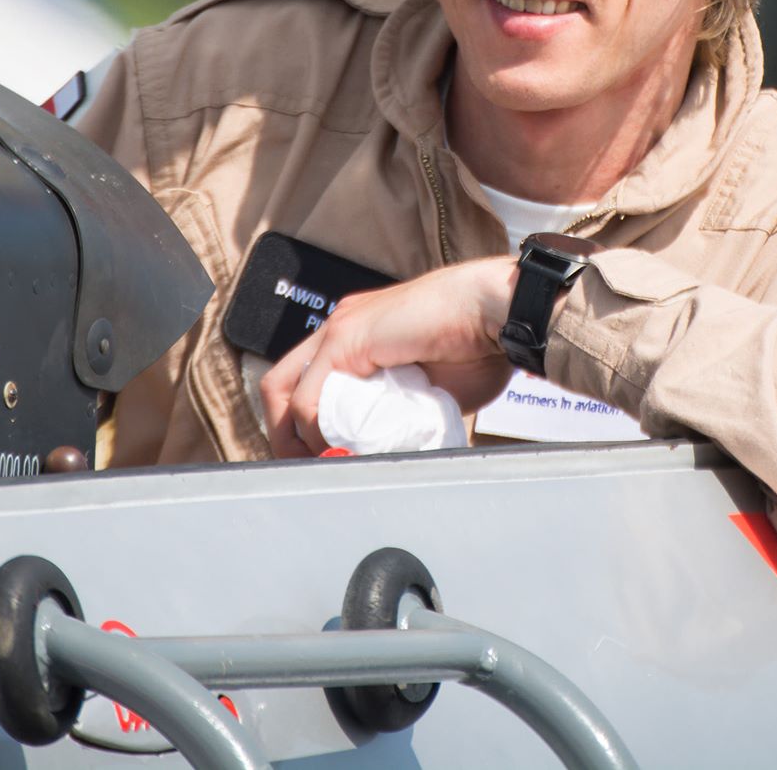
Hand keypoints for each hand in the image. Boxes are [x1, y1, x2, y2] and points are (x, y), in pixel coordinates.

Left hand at [260, 256, 518, 457]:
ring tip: (327, 463)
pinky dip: (315, 432)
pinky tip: (341, 448)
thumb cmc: (480, 344)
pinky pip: (309, 398)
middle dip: (284, 434)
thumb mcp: (431, 391)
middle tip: (308, 468)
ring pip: (285, 392)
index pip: (307, 383)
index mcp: (360, 336)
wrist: (496, 309)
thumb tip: (393, 450)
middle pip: (280, 385)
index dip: (305, 426)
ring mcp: (339, 329)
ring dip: (299, 438)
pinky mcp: (346, 338)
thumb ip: (403, 414)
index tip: (323, 459)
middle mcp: (341, 328)